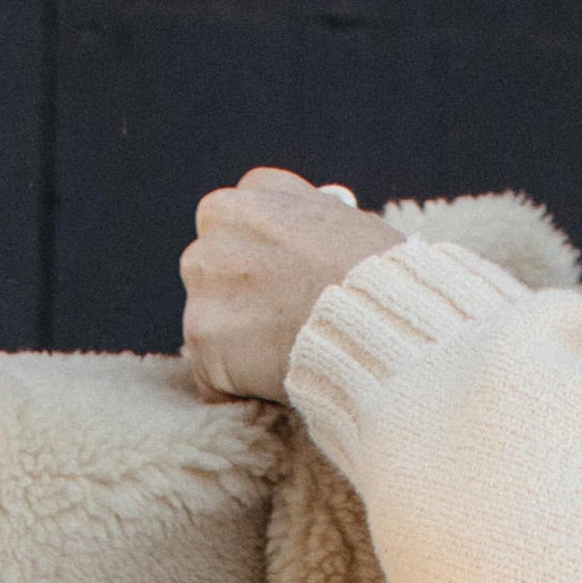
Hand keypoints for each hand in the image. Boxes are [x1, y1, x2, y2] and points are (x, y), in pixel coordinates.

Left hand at [180, 169, 396, 404]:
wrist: (374, 320)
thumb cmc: (379, 278)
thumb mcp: (348, 223)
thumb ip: (308, 226)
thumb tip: (302, 248)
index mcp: (256, 192)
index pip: (233, 223)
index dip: (258, 260)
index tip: (282, 285)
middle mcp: (220, 227)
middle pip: (209, 272)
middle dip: (237, 302)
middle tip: (282, 328)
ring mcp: (206, 282)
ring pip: (206, 323)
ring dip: (234, 348)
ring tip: (285, 355)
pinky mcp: (202, 336)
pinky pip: (209, 377)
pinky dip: (235, 390)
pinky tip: (273, 383)